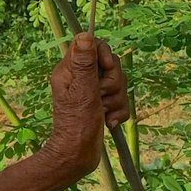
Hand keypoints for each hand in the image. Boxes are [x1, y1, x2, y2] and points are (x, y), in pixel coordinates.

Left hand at [40, 34, 129, 178]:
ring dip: (116, 100)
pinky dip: (118, 112)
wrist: (78, 156)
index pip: (92, 45)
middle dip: (113, 83)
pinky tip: (108, 123)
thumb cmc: (77, 124)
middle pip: (111, 65)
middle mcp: (81, 79)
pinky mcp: (102, 106)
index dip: (105, 54)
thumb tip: (85, 35)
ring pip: (119, 83)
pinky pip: (121, 100)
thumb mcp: (83, 91)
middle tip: (101, 97)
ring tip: (104, 113)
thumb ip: (85, 64)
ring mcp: (92, 93)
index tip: (106, 68)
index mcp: (70, 70)